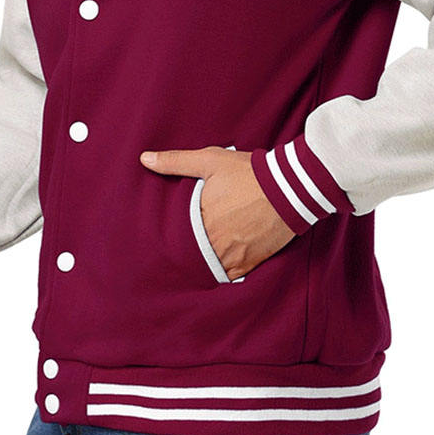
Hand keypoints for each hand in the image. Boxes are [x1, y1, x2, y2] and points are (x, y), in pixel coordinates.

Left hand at [140, 145, 295, 280]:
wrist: (289, 188)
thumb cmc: (247, 172)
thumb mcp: (209, 161)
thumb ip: (175, 161)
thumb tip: (144, 159)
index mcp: (200, 219)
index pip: (176, 235)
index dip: (172, 234)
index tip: (169, 233)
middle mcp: (214, 242)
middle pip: (192, 253)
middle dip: (188, 249)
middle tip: (183, 246)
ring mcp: (233, 255)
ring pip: (209, 267)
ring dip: (205, 260)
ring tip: (202, 252)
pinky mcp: (251, 262)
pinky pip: (231, 275)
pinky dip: (224, 270)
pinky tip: (220, 261)